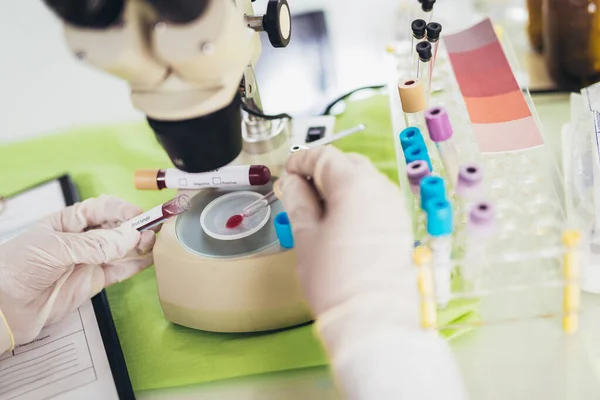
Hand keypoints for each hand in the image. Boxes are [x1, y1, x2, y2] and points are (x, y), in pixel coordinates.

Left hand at [0, 195, 155, 344]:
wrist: (3, 309)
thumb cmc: (15, 269)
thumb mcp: (56, 249)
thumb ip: (95, 244)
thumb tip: (129, 236)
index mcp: (67, 222)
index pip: (101, 209)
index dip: (122, 209)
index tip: (139, 214)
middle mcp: (80, 239)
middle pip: (115, 227)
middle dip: (134, 227)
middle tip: (148, 232)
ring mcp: (88, 261)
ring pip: (121, 248)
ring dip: (139, 244)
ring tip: (152, 244)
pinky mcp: (93, 282)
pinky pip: (120, 270)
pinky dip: (136, 264)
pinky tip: (149, 258)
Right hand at [277, 146, 413, 315]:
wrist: (374, 321)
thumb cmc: (337, 281)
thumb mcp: (306, 236)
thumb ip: (297, 201)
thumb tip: (291, 183)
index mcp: (355, 185)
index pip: (324, 156)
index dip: (300, 161)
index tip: (287, 172)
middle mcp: (381, 189)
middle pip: (346, 164)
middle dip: (320, 172)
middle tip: (298, 193)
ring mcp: (394, 207)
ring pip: (362, 182)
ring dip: (338, 187)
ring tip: (316, 212)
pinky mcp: (400, 225)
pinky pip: (374, 200)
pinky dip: (354, 202)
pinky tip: (338, 224)